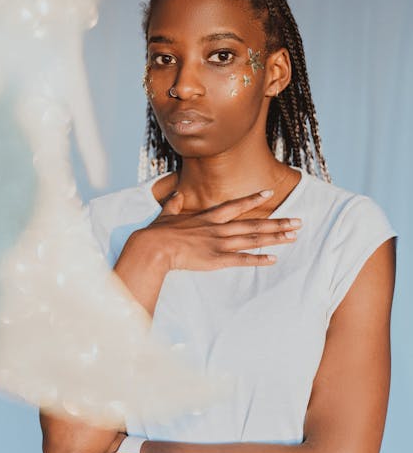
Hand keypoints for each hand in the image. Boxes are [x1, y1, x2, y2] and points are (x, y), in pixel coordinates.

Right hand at [137, 188, 300, 270]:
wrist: (154, 247)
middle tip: (298, 222)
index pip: (236, 205)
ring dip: (274, 238)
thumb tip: (175, 193)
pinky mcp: (217, 260)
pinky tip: (273, 259)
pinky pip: (242, 259)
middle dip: (277, 222)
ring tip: (293, 237)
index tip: (269, 192)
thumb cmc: (158, 232)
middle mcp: (218, 228)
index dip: (253, 198)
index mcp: (208, 217)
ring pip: (252, 239)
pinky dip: (258, 259)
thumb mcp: (167, 213)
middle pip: (254, 223)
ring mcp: (219, 243)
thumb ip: (174, 203)